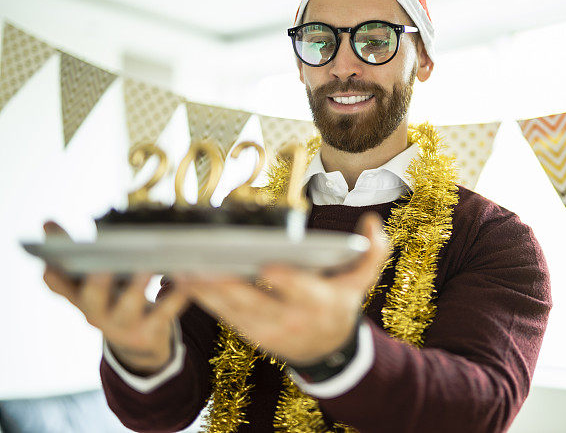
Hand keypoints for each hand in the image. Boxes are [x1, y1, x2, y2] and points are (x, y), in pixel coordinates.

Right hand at [41, 221, 189, 374]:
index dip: (52, 275)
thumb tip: (46, 223)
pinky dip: (175, 295)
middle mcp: (96, 313)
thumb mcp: (95, 280)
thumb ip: (76, 253)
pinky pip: (164, 312)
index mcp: (80, 296)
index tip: (49, 262)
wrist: (140, 344)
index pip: (57, 286)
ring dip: (138, 284)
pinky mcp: (149, 332)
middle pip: (92, 297)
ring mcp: (122, 325)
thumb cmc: (115, 299)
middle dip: (98, 280)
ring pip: (129, 305)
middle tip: (106, 263)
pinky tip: (184, 276)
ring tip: (149, 264)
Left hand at [175, 212, 389, 365]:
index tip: (266, 265)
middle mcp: (291, 318)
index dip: (284, 280)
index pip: (300, 290)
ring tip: (183, 269)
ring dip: (206, 291)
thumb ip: (373, 253)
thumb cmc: (340, 305)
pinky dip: (204, 299)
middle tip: (203, 264)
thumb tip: (373, 222)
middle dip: (227, 284)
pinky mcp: (250, 333)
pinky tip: (184, 281)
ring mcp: (267, 328)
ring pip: (232, 310)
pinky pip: (224, 316)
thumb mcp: (360, 282)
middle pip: (256, 301)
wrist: (327, 352)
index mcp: (320, 302)